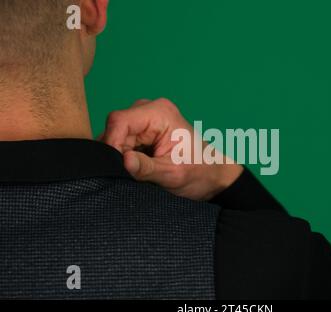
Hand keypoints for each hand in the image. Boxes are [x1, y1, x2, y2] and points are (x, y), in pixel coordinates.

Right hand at [100, 98, 243, 200]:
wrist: (212, 176)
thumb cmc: (200, 172)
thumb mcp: (173, 174)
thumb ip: (146, 167)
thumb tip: (123, 160)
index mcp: (160, 113)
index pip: (119, 121)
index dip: (112, 143)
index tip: (117, 165)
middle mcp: (150, 110)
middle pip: (115, 128)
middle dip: (119, 152)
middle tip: (133, 172)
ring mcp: (145, 120)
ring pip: (117, 136)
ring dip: (123, 155)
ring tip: (142, 170)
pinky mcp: (143, 131)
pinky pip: (123, 142)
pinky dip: (127, 156)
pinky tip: (141, 166)